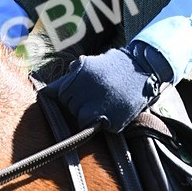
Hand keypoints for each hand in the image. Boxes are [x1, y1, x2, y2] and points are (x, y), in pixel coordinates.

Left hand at [44, 41, 172, 132]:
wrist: (144, 67)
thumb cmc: (116, 66)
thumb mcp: (91, 63)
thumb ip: (72, 75)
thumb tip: (47, 92)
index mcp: (78, 75)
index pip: (58, 94)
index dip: (65, 95)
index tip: (70, 95)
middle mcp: (85, 91)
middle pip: (70, 107)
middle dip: (78, 103)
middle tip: (96, 95)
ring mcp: (99, 107)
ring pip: (81, 119)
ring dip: (90, 113)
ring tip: (105, 101)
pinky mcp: (112, 121)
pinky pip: (99, 127)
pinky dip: (104, 122)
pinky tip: (112, 110)